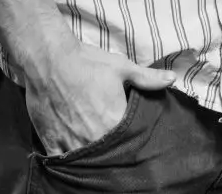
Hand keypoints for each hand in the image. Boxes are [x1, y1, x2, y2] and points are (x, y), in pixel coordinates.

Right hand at [22, 40, 175, 156]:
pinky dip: (70, 160)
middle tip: (113, 145)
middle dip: (113, 153)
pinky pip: (64, 163)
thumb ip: (148, 78)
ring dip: (93, 158)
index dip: (132, 145)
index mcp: (115, 123)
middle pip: (109, 157)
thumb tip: (172, 79)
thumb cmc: (87, 62)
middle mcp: (95, 139)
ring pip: (87, 163)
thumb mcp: (121, 67)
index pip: (130, 145)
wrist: (49, 58)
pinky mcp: (52, 144)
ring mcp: (72, 145)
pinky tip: (76, 153)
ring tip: (96, 149)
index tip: (132, 142)